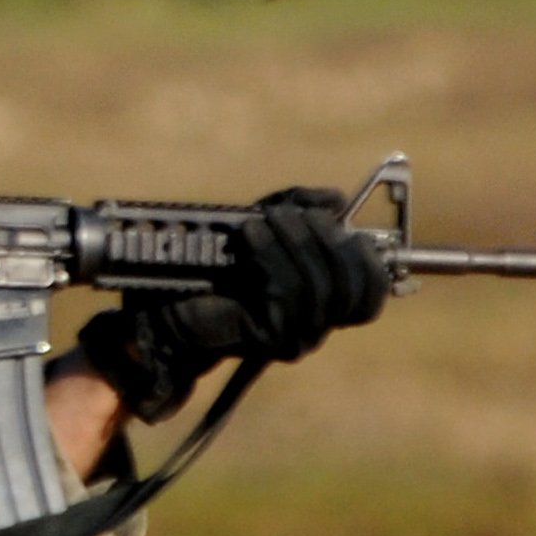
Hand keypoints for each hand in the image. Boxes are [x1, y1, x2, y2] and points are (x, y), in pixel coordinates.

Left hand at [78, 187, 390, 421]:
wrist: (164, 305)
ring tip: (263, 220)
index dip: (367, 257)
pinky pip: (285, 293)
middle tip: (288, 214)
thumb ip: (299, 209)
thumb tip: (334, 198)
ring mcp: (294, 337)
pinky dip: (270, 255)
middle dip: (325, 239)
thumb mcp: (264, 226)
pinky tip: (250, 236)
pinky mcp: (266, 337)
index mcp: (323, 304)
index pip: (371, 292)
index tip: (343, 223)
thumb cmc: (213, 267)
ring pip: (318, 286)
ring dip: (293, 243)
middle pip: (352, 286)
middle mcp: (316, 326)